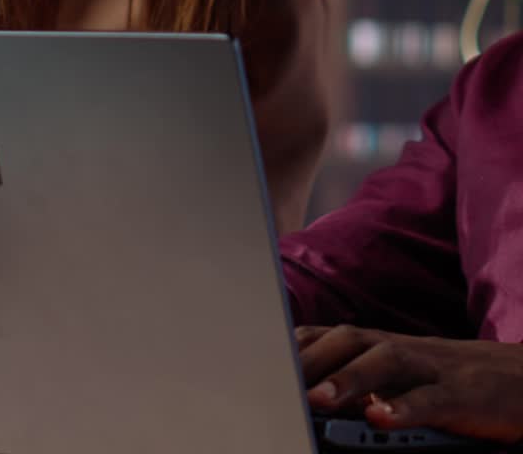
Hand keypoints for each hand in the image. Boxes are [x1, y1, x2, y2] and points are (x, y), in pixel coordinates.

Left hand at [296, 324, 522, 443]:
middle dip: (311, 359)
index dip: (293, 345)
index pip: (328, 336)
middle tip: (276, 385)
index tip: (257, 360)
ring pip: (386, 362)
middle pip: (350, 339)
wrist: (521, 379)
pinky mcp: (462, 394)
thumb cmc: (451, 384)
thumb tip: (309, 402)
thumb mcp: (401, 380)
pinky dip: (405, 407)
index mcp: (381, 346)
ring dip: (348, 378)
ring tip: (317, 401)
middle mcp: (401, 348)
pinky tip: (382, 418)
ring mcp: (432, 367)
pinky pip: (431, 398)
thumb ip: (359, 386)